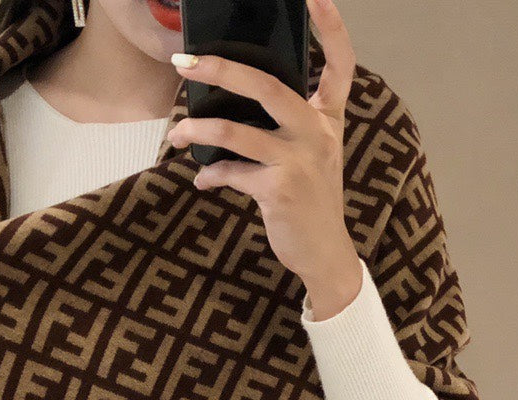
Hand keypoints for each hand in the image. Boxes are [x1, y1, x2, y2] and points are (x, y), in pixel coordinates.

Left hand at [166, 0, 362, 318]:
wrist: (324, 253)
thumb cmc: (311, 202)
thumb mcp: (311, 157)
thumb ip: (284, 129)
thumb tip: (227, 111)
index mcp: (328, 119)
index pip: (340, 65)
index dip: (331, 28)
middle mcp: (317, 134)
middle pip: (267, 85)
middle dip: (221, 69)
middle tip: (186, 63)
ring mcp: (299, 161)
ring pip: (236, 131)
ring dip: (198, 130)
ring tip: (176, 135)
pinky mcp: (279, 190)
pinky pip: (232, 172)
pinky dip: (211, 175)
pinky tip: (202, 180)